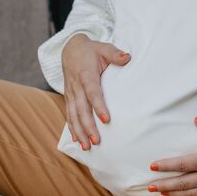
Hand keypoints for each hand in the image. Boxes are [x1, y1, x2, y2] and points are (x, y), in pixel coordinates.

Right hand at [61, 34, 130, 149]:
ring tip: (87, 147)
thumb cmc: (91, 51)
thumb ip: (115, 54)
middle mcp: (76, 87)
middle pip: (81, 109)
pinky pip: (69, 115)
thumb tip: (128, 57)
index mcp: (86, 75)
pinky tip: (77, 141)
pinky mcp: (68, 98)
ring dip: (79, 132)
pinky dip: (72, 128)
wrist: (70, 50)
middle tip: (96, 141)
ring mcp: (71, 93)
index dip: (99, 106)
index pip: (93, 93)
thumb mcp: (104, 48)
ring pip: (73, 115)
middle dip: (88, 126)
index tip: (107, 119)